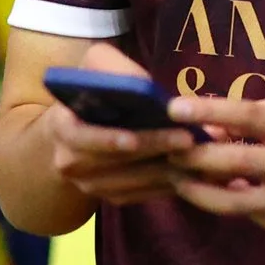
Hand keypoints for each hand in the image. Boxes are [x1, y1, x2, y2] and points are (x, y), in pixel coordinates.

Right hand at [44, 41, 193, 206]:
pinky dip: (171, 182)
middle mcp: (71, 163)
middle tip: (189, 138)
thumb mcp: (94, 67)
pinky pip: (145, 194)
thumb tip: (145, 85)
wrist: (74, 133)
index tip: (133, 138)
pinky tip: (197, 168)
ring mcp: (92, 186)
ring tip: (202, 152)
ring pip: (136, 182)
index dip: (107, 140)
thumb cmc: (91, 92)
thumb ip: (114, 68)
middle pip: (117, 163)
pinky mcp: (115, 198)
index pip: (81, 138)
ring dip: (169, 169)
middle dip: (154, 149)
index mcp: (62, 128)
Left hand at [165, 89, 264, 236]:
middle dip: (193, 155)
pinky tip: (215, 189)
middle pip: (234, 161)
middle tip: (167, 147)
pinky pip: (247, 213)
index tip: (174, 108)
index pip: (250, 117)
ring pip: (230, 200)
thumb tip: (212, 124)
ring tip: (176, 177)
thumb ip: (262, 117)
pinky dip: (227, 200)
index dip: (209, 112)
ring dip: (197, 188)